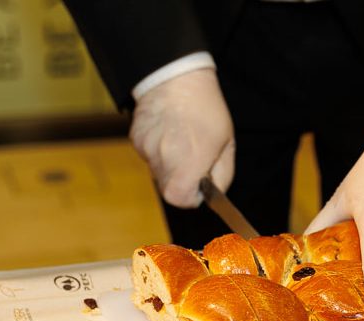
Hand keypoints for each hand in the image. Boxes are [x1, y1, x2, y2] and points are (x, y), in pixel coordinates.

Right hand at [130, 68, 234, 207]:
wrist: (176, 77)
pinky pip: (148, 155)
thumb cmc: (206, 109)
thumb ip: (222, 175)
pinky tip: (167, 130)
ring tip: (180, 138)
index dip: (192, 195)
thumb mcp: (227, 144)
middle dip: (181, 180)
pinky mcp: (136, 139)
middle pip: (169, 188)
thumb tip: (212, 192)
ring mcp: (147, 151)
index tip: (200, 182)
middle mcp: (164, 161)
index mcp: (189, 165)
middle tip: (192, 157)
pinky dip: (158, 148)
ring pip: (158, 171)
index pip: (181, 200)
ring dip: (169, 163)